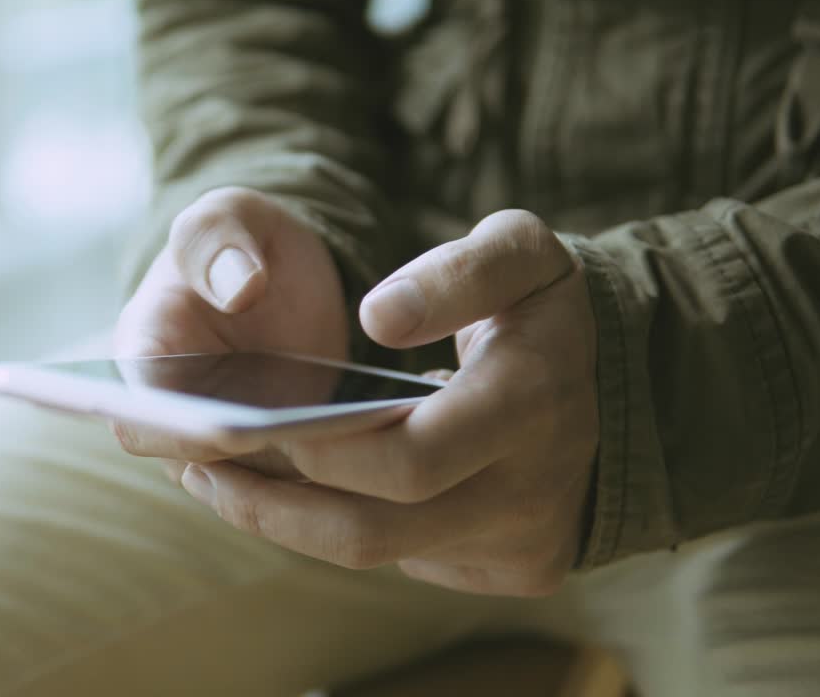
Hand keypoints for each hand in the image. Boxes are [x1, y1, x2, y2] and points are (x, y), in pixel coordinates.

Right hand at [113, 187, 349, 478]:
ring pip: (252, 486)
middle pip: (193, 464)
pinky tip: (376, 445)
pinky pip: (297, 482)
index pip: (134, 411)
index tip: (220, 425)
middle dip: (245, 461)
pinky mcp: (275, 457)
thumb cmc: (240, 244)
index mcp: (143, 352)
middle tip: (302, 441)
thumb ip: (220, 238)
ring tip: (351, 442)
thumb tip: (239, 288)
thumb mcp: (229, 218)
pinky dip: (331, 471)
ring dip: (295, 472)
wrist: (284, 276)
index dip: (169, 428)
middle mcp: (174, 412)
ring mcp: (223, 442)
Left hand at [176, 210, 598, 595]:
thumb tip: (380, 318)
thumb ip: (455, 271)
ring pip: (380, 556)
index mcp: (532, 404)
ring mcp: (522, 541)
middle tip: (201, 465)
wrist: (618, 379)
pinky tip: (294, 491)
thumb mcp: (518, 252)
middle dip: (274, 503)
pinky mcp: (509, 567)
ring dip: (289, 523)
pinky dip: (341, 525)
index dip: (317, 452)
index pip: (407, 461)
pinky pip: (405, 560)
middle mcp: (533, 492)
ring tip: (218, 483)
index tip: (243, 429)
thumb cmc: (540, 304)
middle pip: (375, 532)